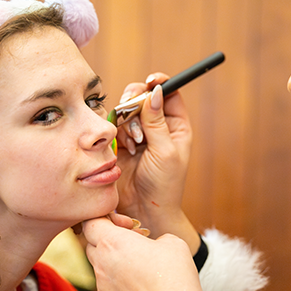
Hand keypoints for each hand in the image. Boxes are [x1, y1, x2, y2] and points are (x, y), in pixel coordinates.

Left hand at [82, 216, 202, 290]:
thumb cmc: (175, 274)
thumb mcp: (171, 241)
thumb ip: (153, 236)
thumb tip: (152, 243)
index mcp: (113, 243)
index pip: (91, 223)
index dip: (104, 221)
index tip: (122, 226)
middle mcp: (102, 264)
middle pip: (92, 245)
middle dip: (106, 242)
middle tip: (131, 246)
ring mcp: (102, 288)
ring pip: (100, 269)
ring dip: (113, 265)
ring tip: (139, 271)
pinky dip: (119, 287)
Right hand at [115, 74, 199, 252]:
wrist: (144, 210)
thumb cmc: (164, 184)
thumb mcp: (165, 151)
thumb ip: (157, 122)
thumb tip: (155, 92)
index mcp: (176, 125)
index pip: (168, 93)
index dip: (160, 83)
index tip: (151, 81)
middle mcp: (157, 126)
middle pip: (144, 96)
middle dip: (137, 101)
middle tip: (134, 111)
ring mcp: (138, 134)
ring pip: (127, 109)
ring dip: (128, 121)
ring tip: (135, 143)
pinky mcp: (120, 142)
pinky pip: (115, 125)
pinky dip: (118, 132)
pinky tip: (126, 148)